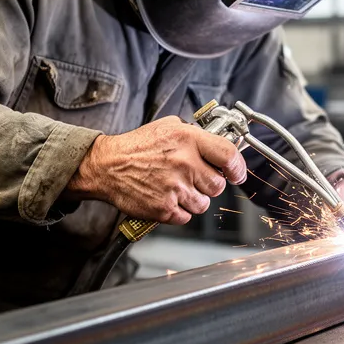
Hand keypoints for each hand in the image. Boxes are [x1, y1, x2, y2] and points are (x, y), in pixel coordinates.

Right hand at [66, 116, 246, 224]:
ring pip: (203, 204)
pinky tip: (166, 198)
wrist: (106, 166)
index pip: (228, 155)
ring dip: (193, 199)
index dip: (237, 167)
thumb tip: (217, 141)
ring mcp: (175, 188)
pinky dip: (178, 212)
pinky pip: (186, 217)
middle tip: (194, 179)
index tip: (237, 173)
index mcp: (188, 139)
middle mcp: (184, 163)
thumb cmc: (136, 147)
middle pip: (218, 185)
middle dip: (208, 184)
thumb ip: (194, 134)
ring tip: (175, 188)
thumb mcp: (167, 127)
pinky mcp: (164, 208)